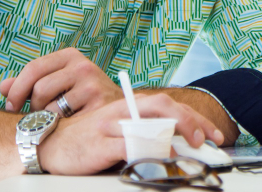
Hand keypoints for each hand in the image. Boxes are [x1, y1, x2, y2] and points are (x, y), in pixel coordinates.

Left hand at [0, 47, 121, 116]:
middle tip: (36, 116)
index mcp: (70, 55)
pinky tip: (68, 125)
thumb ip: (30, 83)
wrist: (120, 110)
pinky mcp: (98, 104)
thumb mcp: (58, 82)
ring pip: (50, 107)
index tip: (10, 106)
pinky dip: (60, 127)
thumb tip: (2, 87)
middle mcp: (82, 65)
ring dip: (47, 119)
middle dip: (32, 107)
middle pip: (39, 88)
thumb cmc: (83, 97)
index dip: (16, 89)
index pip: (33, 68)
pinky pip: (64, 120)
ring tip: (56, 120)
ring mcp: (92, 84)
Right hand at [40, 95, 226, 173]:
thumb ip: (142, 133)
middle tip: (210, 139)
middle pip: (164, 106)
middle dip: (192, 121)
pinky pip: (130, 143)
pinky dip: (149, 148)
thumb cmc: (86, 139)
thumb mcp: (117, 131)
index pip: (169, 105)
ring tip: (195, 147)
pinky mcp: (101, 143)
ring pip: (150, 120)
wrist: (48, 143)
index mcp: (130, 106)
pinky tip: (163, 156)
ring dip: (176, 132)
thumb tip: (175, 147)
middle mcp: (123, 111)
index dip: (194, 118)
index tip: (213, 134)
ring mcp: (112, 126)